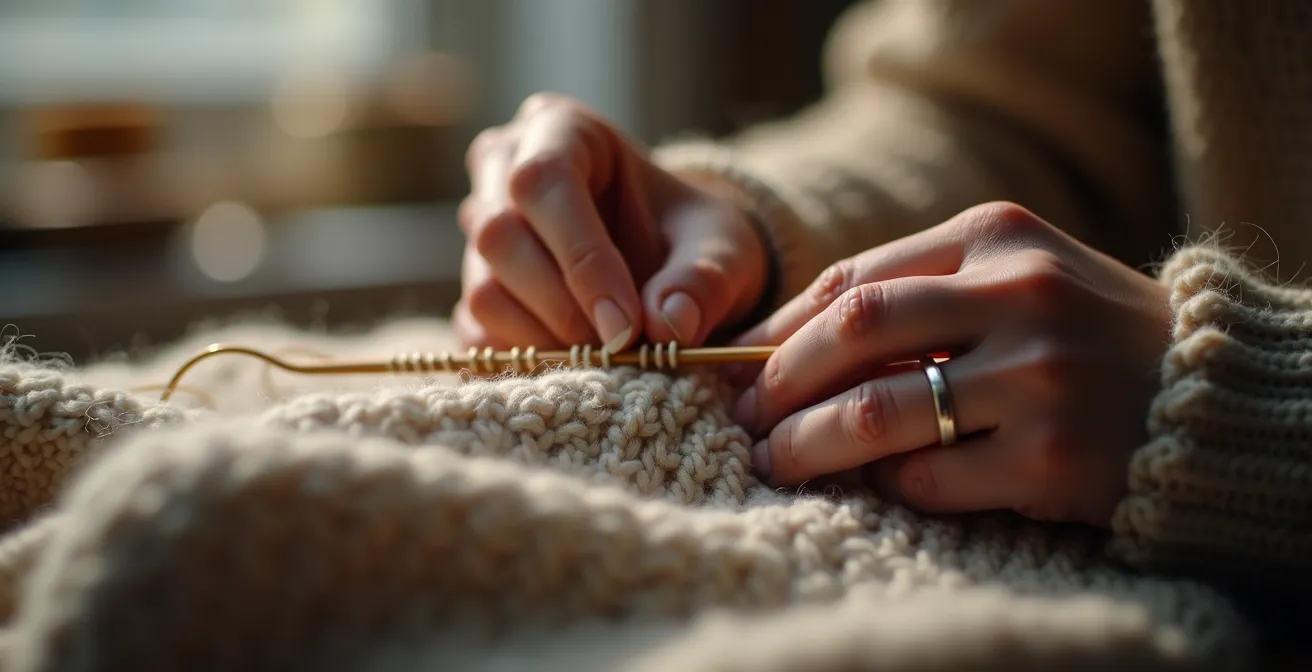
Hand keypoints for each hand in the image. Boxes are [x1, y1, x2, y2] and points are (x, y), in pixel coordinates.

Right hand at [456, 93, 768, 350]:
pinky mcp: (476, 288)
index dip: (581, 258)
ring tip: (607, 358)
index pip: (543, 180)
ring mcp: (480, 231)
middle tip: (622, 349)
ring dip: (546, 340)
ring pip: (484, 290)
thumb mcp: (721, 249)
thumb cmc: (691, 236)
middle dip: (564, 306)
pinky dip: (529, 360)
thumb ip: (703, 281)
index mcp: (560, 129)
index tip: (627, 325)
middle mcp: (503, 169)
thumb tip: (669, 326)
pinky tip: (579, 366)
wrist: (671, 262)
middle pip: (499, 236)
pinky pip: (479, 333)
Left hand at [731, 202, 1172, 526]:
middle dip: (777, 384)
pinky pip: (930, 478)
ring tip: (774, 462)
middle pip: (852, 334)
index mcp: (998, 236)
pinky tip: (876, 485)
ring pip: (875, 412)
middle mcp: (1019, 296)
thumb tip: (787, 342)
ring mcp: (1039, 378)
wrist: (1203, 389)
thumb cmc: (1084, 330)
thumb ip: (919, 293)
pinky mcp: (1054, 457)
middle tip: (744, 420)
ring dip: (806, 446)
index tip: (737, 365)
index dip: (780, 328)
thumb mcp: (1013, 276)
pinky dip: (888, 484)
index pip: (855, 280)